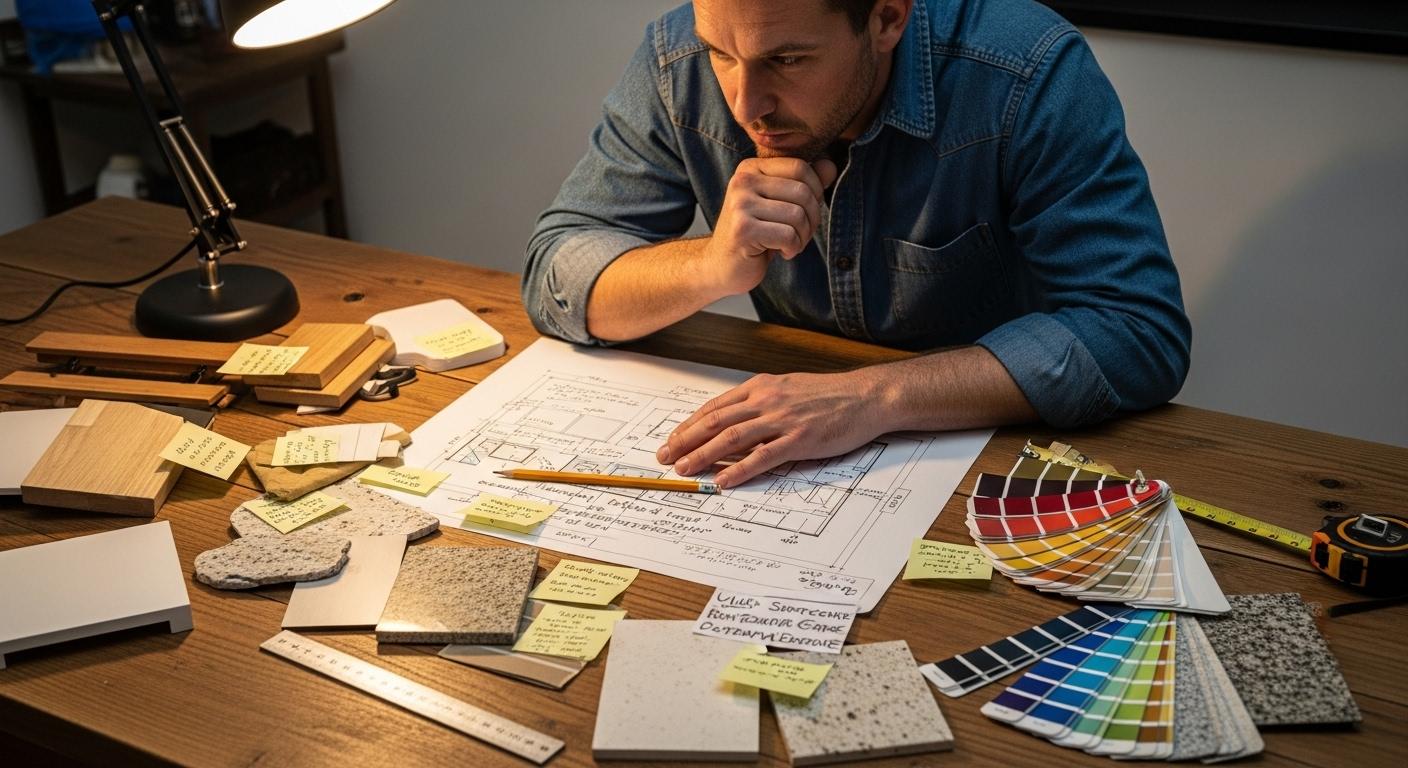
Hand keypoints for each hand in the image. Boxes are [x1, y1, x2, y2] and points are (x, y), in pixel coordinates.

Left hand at [657, 369, 888, 488]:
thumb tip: (733, 420)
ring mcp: (783, 419)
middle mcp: (767, 400)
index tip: (671, 439)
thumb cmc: (829, 395)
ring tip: (684, 469)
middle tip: (665, 457)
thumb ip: (760, 401)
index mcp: (761, 386)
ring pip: (732, 438)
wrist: (866, 396)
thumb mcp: (787, 388)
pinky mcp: (800, 439)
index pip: (714, 407)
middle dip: (685, 441)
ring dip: (703, 455)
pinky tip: (723, 481)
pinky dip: (739, 470)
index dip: (689, 425)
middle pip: (715, 421)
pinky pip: (763, 457)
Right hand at [705, 157, 838, 295]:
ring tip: (790, 244)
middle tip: (800, 234)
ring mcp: (740, 205)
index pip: (800, 167)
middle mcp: (742, 181)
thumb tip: (830, 166)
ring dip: (802, 237)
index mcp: (750, 168)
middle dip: (812, 218)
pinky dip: (792, 248)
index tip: (806, 211)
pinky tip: (781, 252)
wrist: (722, 265)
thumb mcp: (780, 203)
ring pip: (798, 215)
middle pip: (802, 192)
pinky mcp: (743, 230)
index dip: (816, 191)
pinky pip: (788, 235)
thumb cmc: (755, 234)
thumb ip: (805, 183)